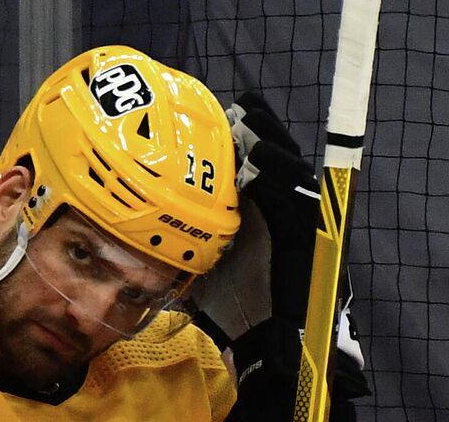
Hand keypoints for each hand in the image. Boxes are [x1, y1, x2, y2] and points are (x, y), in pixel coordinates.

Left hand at [196, 92, 368, 417]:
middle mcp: (283, 211)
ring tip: (249, 125)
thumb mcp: (203, 262)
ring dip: (270, 145)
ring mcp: (297, 221)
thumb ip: (189, 236)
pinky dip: (279, 176)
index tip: (227, 113)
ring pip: (290, 171)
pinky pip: (295, 197)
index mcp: (262, 212)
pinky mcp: (306, 235)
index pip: (259, 162)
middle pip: (279, 158)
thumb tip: (142, 219)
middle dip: (262, 130)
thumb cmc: (234, 303)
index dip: (247, 136)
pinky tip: (259, 159)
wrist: (264, 339)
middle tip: (241, 109)